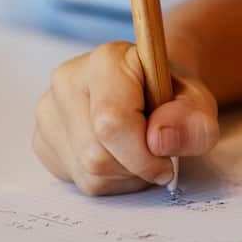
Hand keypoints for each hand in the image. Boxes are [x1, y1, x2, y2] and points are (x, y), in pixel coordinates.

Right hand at [33, 41, 219, 194]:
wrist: (149, 87)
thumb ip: (192, 120)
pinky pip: (76, 180)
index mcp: (106, 60)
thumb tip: (159, 141)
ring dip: (124, 176)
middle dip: (135, 167)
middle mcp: (67, 80)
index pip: (112, 123)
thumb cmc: (173, 95)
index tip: (166, 160)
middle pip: (96, 154)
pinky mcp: (42, 139)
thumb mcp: (199, 103)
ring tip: (138, 151)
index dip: (143, 154)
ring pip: (87, 172)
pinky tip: (118, 156)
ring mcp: (48, 110)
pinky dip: (106, 180)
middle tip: (156, 154)